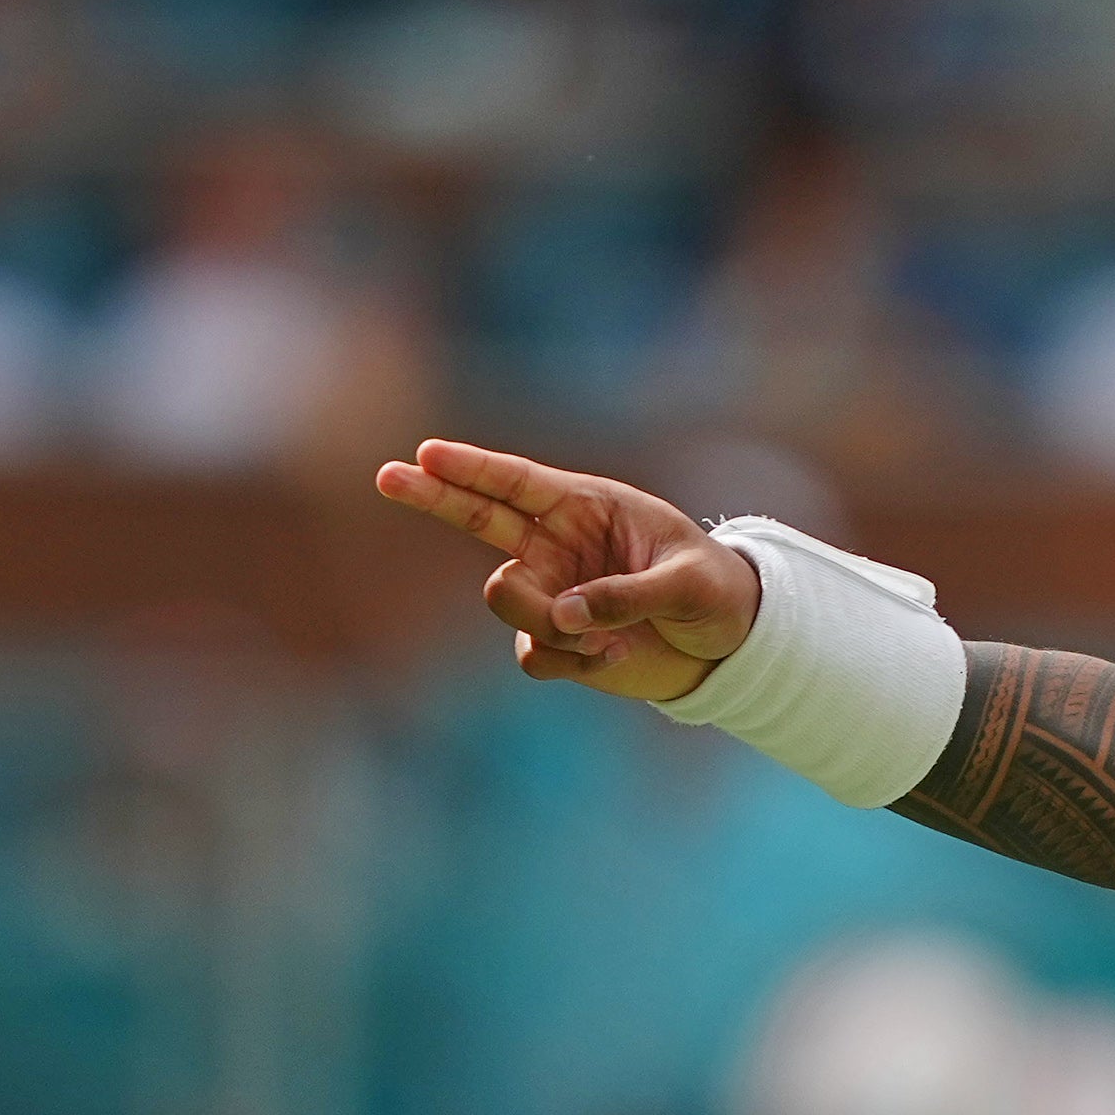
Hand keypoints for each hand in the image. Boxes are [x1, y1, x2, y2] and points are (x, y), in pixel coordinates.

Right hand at [375, 439, 762, 701]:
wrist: (727, 643)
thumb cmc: (714, 591)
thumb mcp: (687, 584)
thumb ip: (626, 594)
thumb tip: (565, 616)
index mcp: (588, 507)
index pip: (518, 481)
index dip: (472, 468)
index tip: (427, 454)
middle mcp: (557, 544)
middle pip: (476, 516)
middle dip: (434, 496)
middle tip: (388, 476)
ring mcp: (550, 591)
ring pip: (506, 600)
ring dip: (547, 622)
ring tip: (604, 635)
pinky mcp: (554, 640)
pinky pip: (533, 654)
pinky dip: (568, 660)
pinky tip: (611, 655)